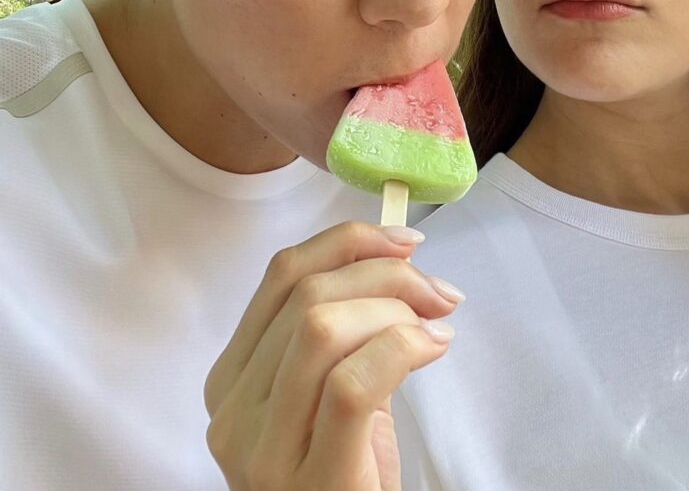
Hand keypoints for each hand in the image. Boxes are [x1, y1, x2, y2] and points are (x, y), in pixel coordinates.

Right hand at [204, 221, 460, 490]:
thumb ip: (346, 329)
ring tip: (437, 324)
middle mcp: (231, 409)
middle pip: (307, 296)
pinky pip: (351, 384)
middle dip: (385, 272)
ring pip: (321, 329)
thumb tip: (400, 255)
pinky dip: (401, 347)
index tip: (405, 241)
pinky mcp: (308, 480)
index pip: (280, 275)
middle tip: (438, 290)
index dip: (347, 242)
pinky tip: (434, 348)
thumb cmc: (345, 473)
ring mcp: (260, 450)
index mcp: (231, 377)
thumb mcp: (332, 392)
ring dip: (395, 308)